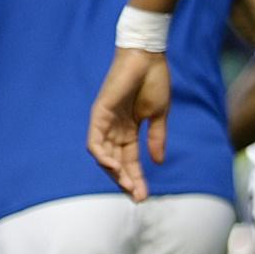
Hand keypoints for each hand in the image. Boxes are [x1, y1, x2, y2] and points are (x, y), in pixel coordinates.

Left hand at [88, 48, 171, 200]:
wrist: (147, 57)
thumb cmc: (154, 80)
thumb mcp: (159, 114)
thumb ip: (156, 138)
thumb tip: (158, 162)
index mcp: (129, 130)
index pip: (130, 160)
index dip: (137, 178)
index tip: (145, 196)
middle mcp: (114, 129)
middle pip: (117, 162)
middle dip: (127, 181)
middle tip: (138, 197)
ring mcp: (105, 122)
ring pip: (104, 156)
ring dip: (115, 173)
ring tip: (128, 186)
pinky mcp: (99, 113)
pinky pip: (95, 141)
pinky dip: (101, 155)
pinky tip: (113, 167)